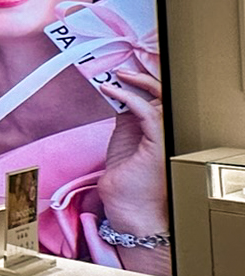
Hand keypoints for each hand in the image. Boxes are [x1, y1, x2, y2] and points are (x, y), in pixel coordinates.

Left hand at [95, 67, 169, 272]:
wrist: (129, 211)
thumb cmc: (126, 181)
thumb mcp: (123, 139)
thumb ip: (125, 116)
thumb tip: (115, 91)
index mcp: (161, 129)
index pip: (160, 95)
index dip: (144, 77)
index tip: (124, 64)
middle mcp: (167, 131)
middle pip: (164, 92)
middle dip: (143, 73)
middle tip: (119, 64)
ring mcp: (165, 137)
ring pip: (160, 97)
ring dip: (135, 80)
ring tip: (113, 72)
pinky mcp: (157, 143)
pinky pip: (146, 112)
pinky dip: (127, 97)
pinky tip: (109, 89)